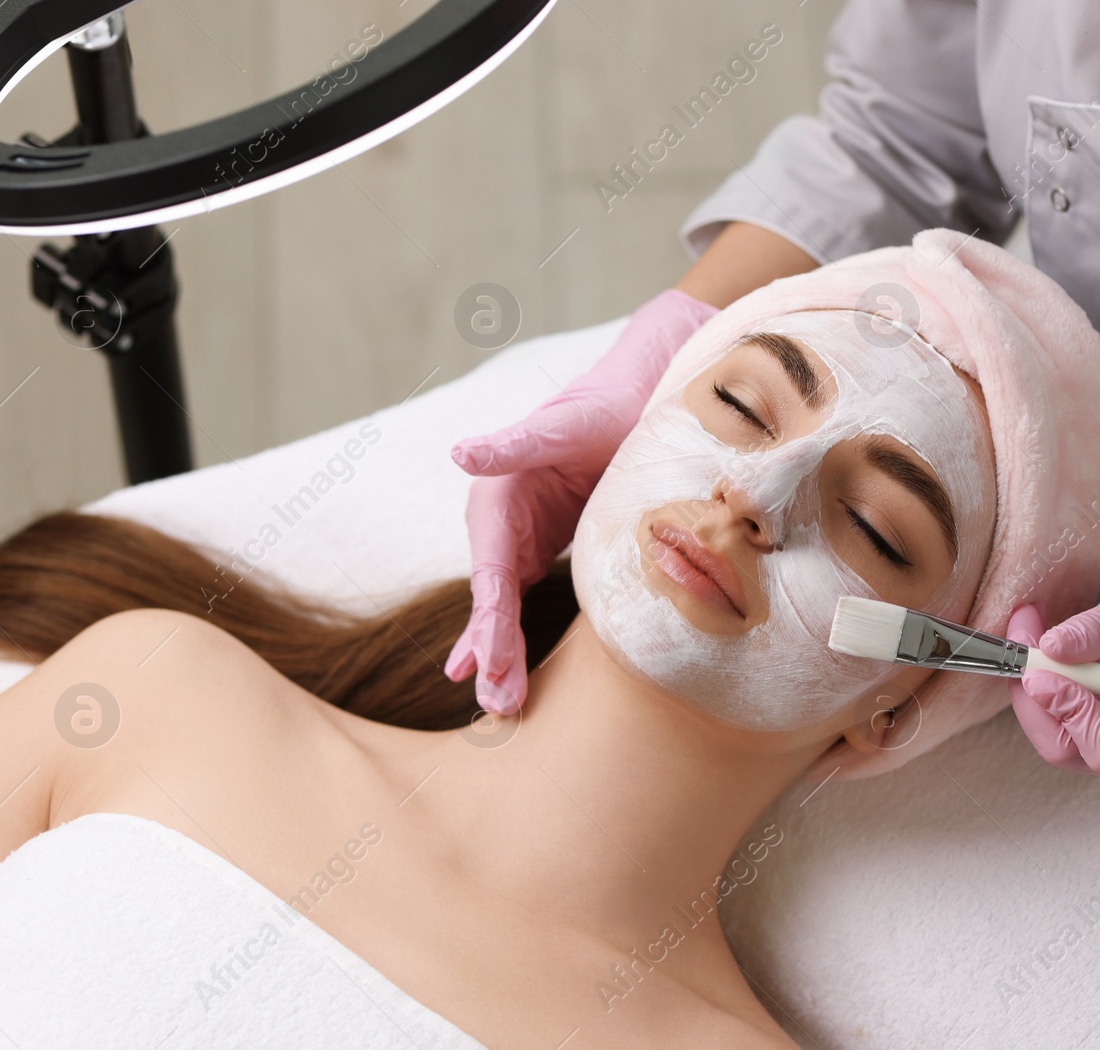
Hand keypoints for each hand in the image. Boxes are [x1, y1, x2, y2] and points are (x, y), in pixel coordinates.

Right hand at [445, 289, 718, 712]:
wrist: (639, 390)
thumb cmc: (609, 402)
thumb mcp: (571, 423)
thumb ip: (518, 441)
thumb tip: (460, 452)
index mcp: (498, 494)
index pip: (489, 570)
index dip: (489, 620)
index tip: (490, 663)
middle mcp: (499, 520)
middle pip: (490, 599)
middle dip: (491, 653)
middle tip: (498, 705)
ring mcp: (518, 539)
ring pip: (501, 609)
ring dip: (499, 657)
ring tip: (500, 707)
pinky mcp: (539, 548)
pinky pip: (519, 603)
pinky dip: (511, 641)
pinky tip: (506, 678)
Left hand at [1007, 604, 1099, 781]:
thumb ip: (1093, 633)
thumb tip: (1051, 648)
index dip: (1071, 713)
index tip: (1042, 673)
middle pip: (1065, 750)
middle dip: (1035, 699)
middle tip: (1021, 645)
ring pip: (1047, 736)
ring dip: (1028, 688)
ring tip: (1026, 634)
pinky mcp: (1084, 738)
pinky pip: (1046, 723)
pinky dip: (1033, 689)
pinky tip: (1035, 652)